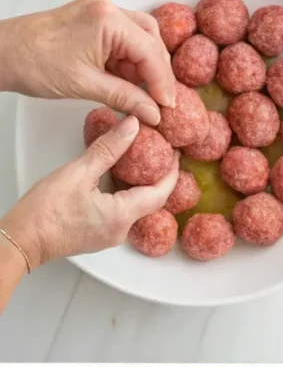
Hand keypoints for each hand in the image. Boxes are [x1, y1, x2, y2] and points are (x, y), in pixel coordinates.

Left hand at [0, 0, 175, 124]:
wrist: (3, 53)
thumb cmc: (33, 62)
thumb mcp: (86, 86)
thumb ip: (126, 98)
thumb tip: (153, 112)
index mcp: (107, 19)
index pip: (151, 52)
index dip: (163, 83)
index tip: (166, 106)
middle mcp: (107, 9)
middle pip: (152, 40)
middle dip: (158, 72)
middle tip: (160, 102)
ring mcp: (100, 13)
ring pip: (141, 40)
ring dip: (145, 68)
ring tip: (142, 94)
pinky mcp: (93, 23)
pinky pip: (124, 42)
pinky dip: (129, 64)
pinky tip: (127, 83)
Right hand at [0, 115, 178, 268]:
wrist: (23, 240)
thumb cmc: (45, 212)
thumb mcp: (78, 172)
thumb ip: (108, 149)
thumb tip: (132, 126)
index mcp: (122, 216)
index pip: (160, 193)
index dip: (172, 172)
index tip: (176, 152)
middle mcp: (121, 230)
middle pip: (151, 201)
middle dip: (159, 177)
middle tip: (163, 153)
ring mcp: (109, 235)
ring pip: (135, 206)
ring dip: (141, 185)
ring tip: (144, 160)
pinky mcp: (98, 235)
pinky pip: (121, 212)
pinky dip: (125, 194)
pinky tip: (119, 177)